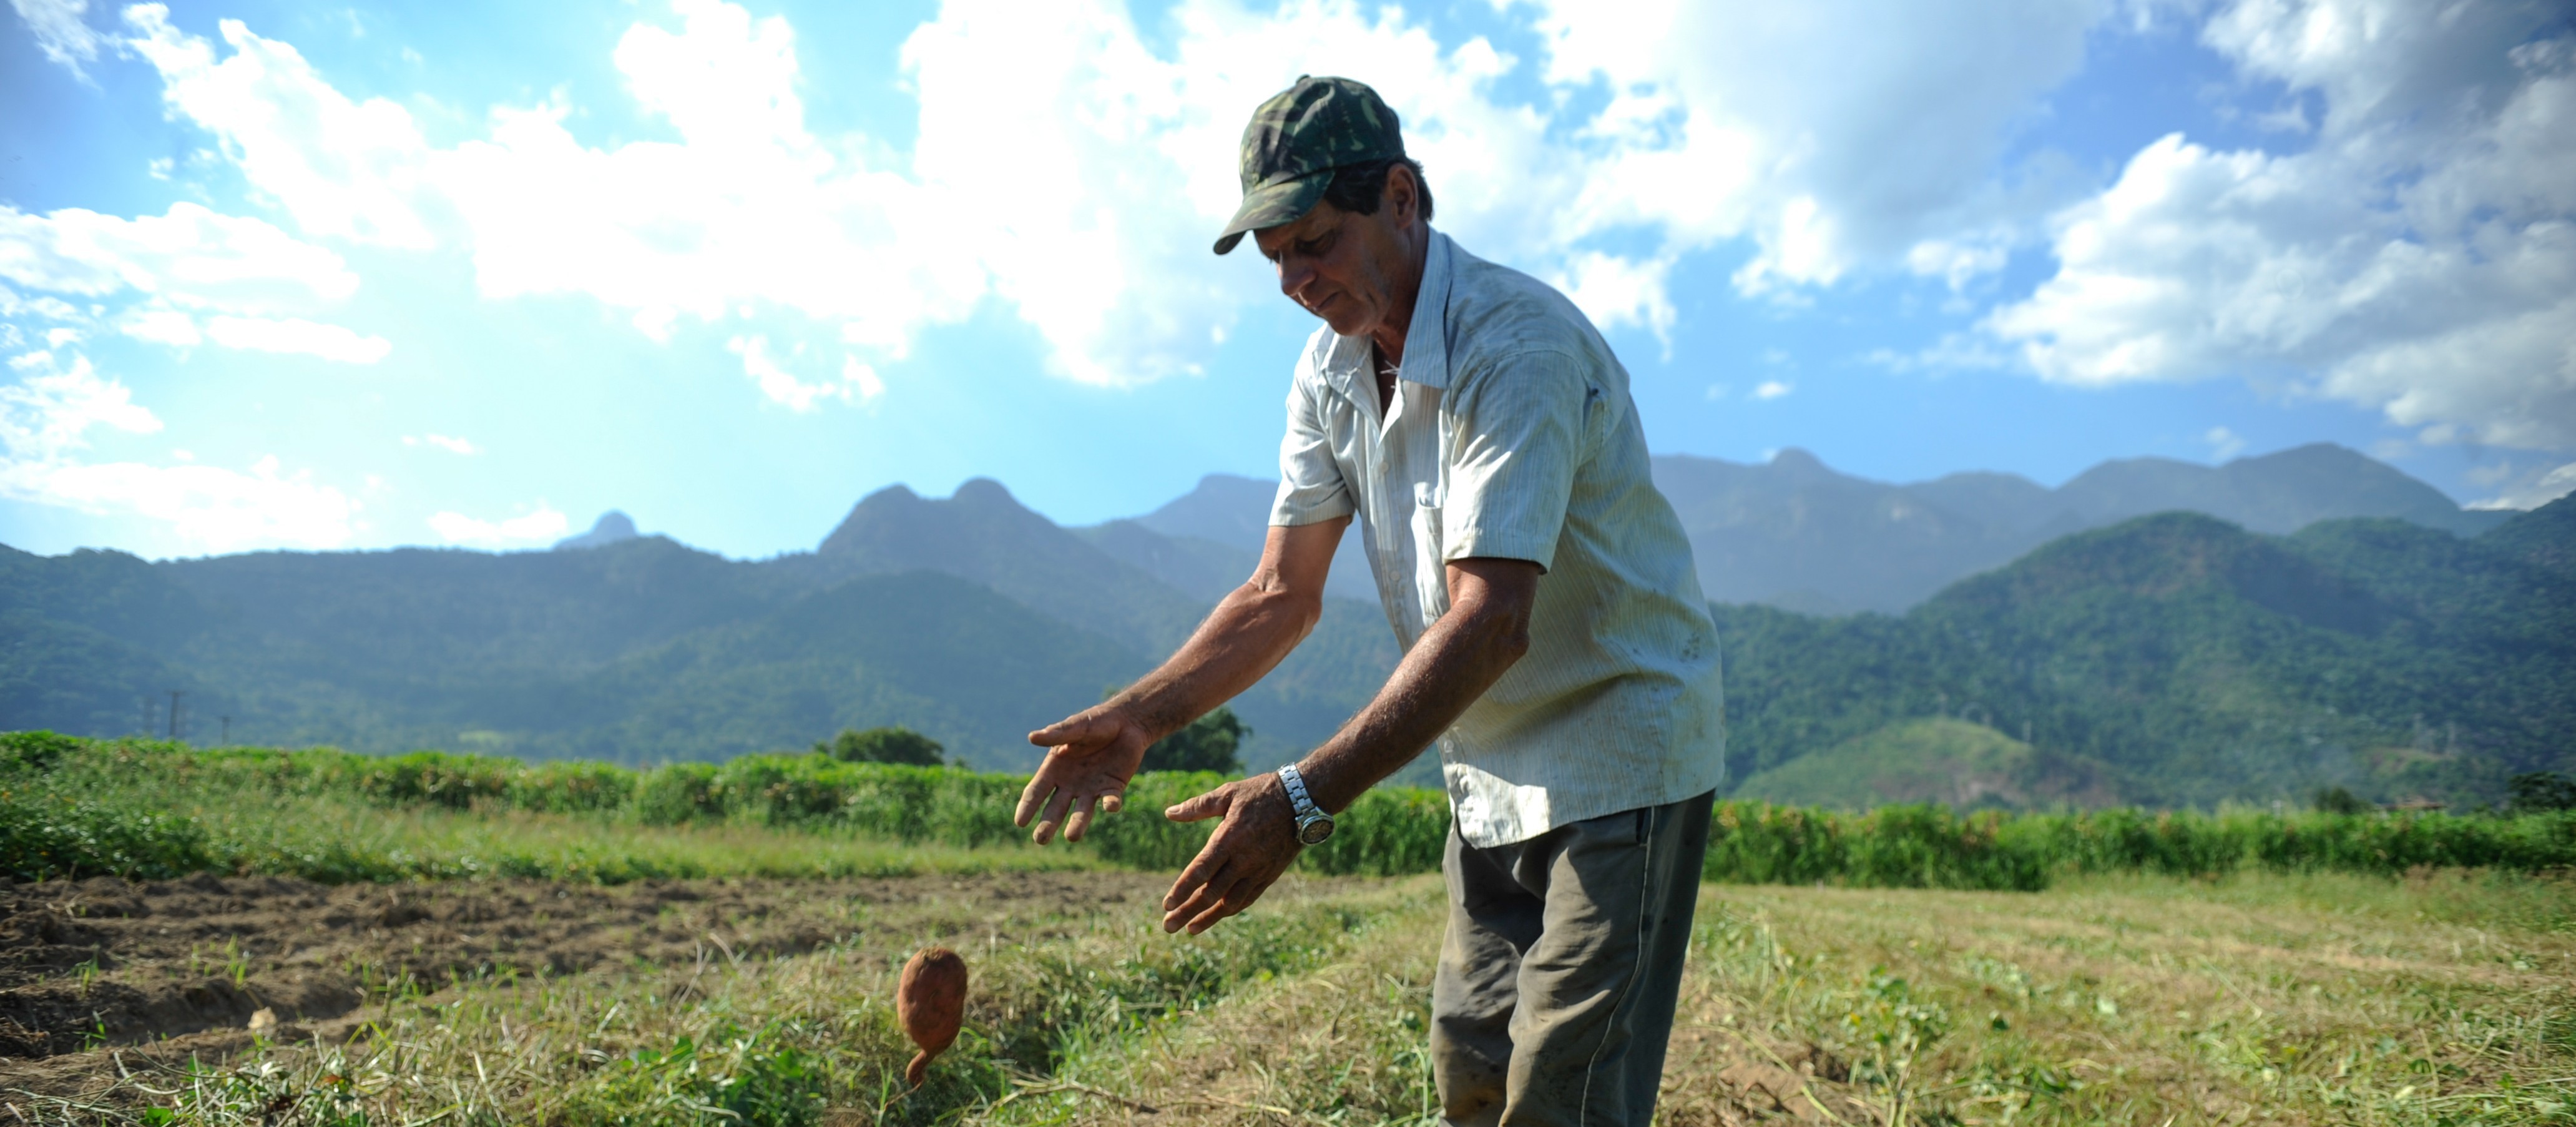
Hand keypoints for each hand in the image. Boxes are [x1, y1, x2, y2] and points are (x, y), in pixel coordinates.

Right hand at [1019, 706, 1152, 842]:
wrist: (1126, 722)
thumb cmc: (1095, 723)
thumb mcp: (1075, 727)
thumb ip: (1056, 734)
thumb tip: (1032, 737)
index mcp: (1054, 770)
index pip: (1036, 792)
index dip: (1027, 806)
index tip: (1020, 822)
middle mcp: (1070, 785)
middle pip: (1055, 809)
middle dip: (1047, 824)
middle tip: (1040, 840)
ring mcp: (1091, 789)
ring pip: (1082, 812)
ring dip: (1077, 824)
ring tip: (1071, 837)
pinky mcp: (1113, 788)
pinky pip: (1110, 799)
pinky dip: (1111, 804)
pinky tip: (1110, 806)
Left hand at [1159, 774, 1301, 934]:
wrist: (1302, 801)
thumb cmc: (1260, 793)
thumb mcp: (1227, 794)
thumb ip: (1197, 807)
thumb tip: (1169, 813)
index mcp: (1229, 839)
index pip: (1201, 870)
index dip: (1182, 889)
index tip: (1166, 904)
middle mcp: (1243, 860)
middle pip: (1211, 893)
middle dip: (1188, 911)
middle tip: (1168, 926)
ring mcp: (1258, 870)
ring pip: (1230, 903)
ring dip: (1208, 918)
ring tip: (1190, 929)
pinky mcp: (1270, 875)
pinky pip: (1247, 899)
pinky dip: (1231, 909)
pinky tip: (1217, 916)